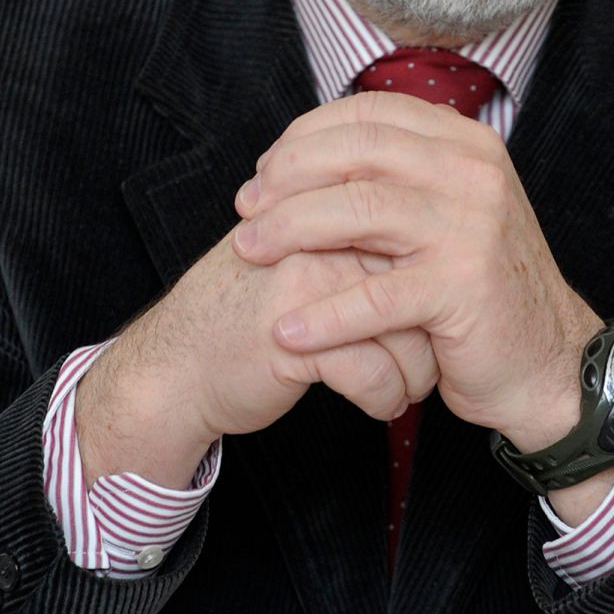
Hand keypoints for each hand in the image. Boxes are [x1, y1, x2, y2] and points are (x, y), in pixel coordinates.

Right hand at [75, 229, 437, 489]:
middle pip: (420, 281)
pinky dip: (384, 398)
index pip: (417, 236)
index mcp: (328, 209)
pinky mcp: (296, 338)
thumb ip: (359, 240)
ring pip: (406, 330)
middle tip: (432, 358)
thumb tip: (437, 244)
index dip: (434, 285)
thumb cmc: (248, 315)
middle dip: (435, 331)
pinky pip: (375, 372)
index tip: (433, 319)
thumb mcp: (305, 259)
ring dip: (416, 372)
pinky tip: (378, 405)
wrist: (176, 367)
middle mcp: (321, 237)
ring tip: (408, 387)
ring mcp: (307, 284)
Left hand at [230, 91, 599, 452]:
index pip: (369, 114)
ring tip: (248, 253)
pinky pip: (375, 297)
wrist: (548, 360)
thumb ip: (397, 176)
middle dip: (287, 177)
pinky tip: (286, 330)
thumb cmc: (480, 289)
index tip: (266, 170)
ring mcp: (472, 228)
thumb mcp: (447, 212)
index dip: (305, 136)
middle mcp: (473, 174)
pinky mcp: (464, 288)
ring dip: (289, 231)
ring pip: (357, 210)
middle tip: (246, 208)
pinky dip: (323, 315)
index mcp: (465, 145)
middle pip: (356, 152)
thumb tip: (308, 152)